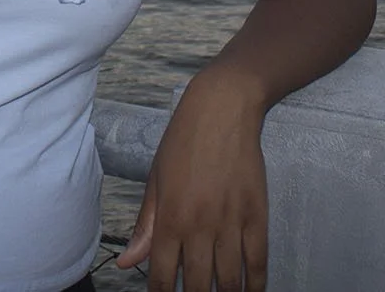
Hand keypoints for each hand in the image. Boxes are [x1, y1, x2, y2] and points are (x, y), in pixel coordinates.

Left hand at [116, 68, 268, 290]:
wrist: (222, 109)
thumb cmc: (182, 142)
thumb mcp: (155, 180)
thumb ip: (144, 226)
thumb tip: (127, 262)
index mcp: (169, 218)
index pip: (162, 276)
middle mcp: (200, 226)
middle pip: (197, 285)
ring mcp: (231, 222)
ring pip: (229, 280)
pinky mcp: (257, 215)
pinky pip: (258, 261)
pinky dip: (255, 283)